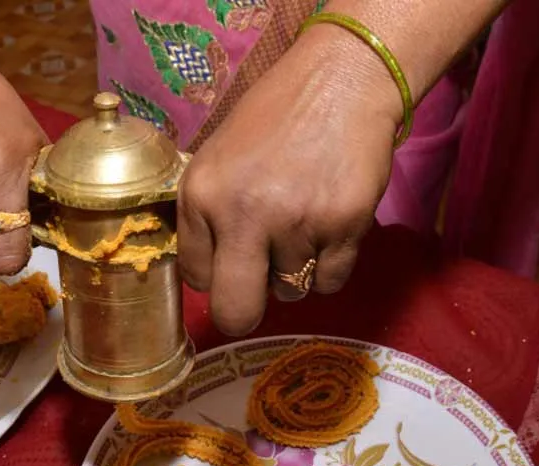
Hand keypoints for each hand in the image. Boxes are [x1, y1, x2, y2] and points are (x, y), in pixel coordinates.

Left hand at [177, 26, 402, 334]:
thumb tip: (207, 277)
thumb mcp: (216, 159)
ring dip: (293, 272)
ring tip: (302, 225)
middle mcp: (244, 214)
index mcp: (202, 195)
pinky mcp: (343, 227)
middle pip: (234, 311)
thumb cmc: (274, 121)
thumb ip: (205, 216)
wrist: (341, 80)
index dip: (215, 275)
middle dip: (243, 312)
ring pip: (288, 294)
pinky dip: (329, 266)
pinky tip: (328, 227)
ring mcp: (296, 223)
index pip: (196, 277)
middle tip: (255, 295)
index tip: (230, 260)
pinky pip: (329, 283)